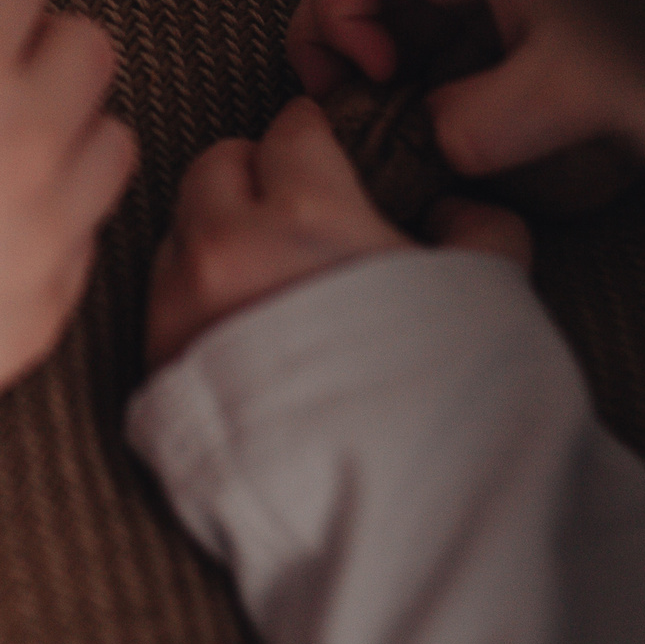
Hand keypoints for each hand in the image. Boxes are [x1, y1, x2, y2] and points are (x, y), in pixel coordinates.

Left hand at [145, 97, 530, 370]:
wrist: (389, 515)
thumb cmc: (443, 399)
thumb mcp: (487, 293)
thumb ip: (476, 229)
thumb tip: (459, 207)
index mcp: (306, 208)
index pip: (290, 128)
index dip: (315, 137)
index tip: (325, 150)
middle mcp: (227, 244)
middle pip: (216, 166)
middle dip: (252, 174)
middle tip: (288, 205)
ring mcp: (182, 307)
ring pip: (178, 231)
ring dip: (213, 237)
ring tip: (264, 277)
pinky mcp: (158, 366)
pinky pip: (161, 302)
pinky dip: (193, 300)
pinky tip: (240, 332)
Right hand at [287, 0, 641, 179]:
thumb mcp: (581, 86)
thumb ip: (492, 122)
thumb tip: (433, 148)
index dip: (338, 15)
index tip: (377, 77)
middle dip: (344, 40)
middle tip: (363, 107)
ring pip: (398, 3)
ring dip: (387, 61)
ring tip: (407, 118)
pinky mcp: (513, 0)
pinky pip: (442, 26)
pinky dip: (428, 69)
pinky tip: (451, 112)